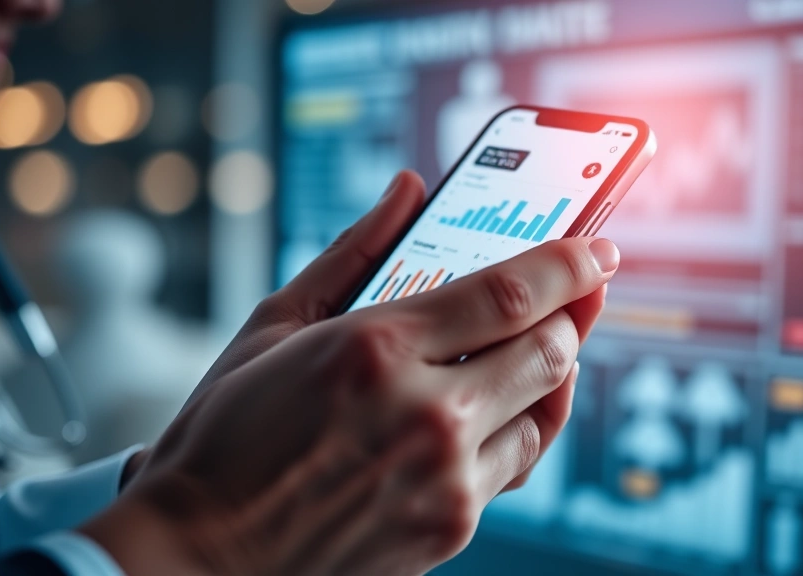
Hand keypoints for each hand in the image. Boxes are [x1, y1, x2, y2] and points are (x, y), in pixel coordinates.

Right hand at [83, 235, 619, 575]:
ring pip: (547, 411)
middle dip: (574, 315)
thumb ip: (351, 251)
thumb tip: (406, 191)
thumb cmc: (225, 438)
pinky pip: (518, 465)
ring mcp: (444, 480)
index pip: (510, 293)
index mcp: (374, 350)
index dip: (571, 263)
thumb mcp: (272, 328)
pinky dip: (521, 426)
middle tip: (576, 296)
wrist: (201, 555)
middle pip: (550, 350)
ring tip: (536, 349)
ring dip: (552, 372)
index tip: (600, 248)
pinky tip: (496, 407)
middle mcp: (424, 415)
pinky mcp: (451, 529)